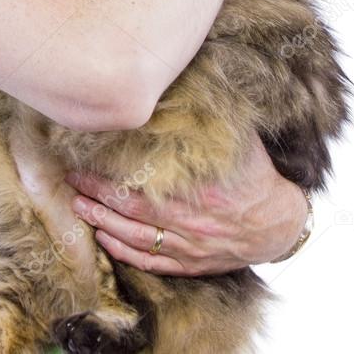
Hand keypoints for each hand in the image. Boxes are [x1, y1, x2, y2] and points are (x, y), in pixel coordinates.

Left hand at [64, 132, 308, 275]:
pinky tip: (105, 240)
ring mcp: (190, 247)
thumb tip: (179, 88)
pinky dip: (126, 253)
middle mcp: (191, 222)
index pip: (143, 183)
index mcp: (200, 192)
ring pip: (136, 239)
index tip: (85, 159)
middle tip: (72, 181)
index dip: (110, 175)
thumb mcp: (238, 141)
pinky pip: (153, 261)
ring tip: (78, 208)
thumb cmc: (256, 177)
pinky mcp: (193, 264)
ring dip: (103, 224)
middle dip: (98, 196)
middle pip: (132, 211)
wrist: (281, 223)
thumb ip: (209, 120)